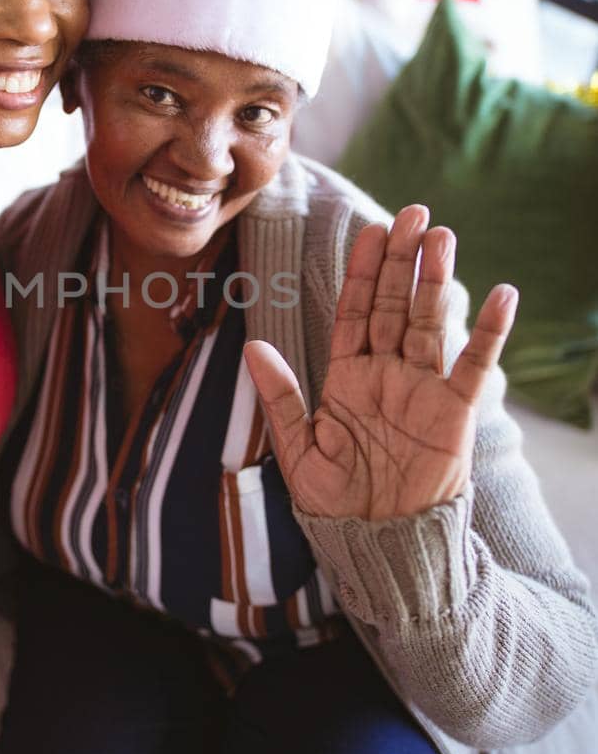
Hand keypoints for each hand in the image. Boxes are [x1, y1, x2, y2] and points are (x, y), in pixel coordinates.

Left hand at [243, 205, 517, 521]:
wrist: (377, 540)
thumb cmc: (334, 499)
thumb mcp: (297, 448)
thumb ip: (280, 396)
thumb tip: (252, 348)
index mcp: (347, 375)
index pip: (357, 311)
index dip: (364, 272)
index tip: (372, 232)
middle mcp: (386, 372)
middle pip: (396, 305)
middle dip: (402, 260)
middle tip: (413, 213)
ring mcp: (422, 387)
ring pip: (430, 322)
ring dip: (436, 280)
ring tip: (442, 235)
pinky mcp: (453, 411)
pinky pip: (474, 364)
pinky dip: (488, 331)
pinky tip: (502, 294)